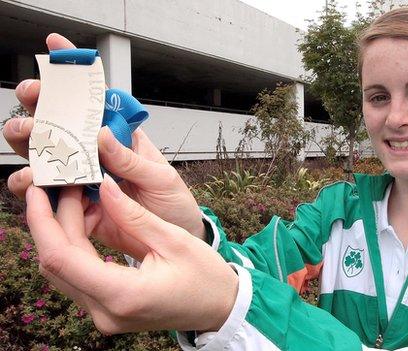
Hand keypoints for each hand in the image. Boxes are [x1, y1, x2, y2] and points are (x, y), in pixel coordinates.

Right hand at [4, 34, 206, 257]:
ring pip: (42, 155)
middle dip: (40, 106)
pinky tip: (38, 184)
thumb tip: (100, 136)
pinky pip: (44, 194)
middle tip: (36, 102)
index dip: (74, 73)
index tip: (55, 47)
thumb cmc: (173, 203)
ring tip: (34, 146)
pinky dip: (33, 188)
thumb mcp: (161, 179)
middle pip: (58, 122)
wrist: (172, 244)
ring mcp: (81, 179)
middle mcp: (95, 154)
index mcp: (120, 137)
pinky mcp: (72, 208)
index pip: (96, 100)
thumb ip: (132, 161)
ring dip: (30, 145)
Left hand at [25, 176, 237, 333]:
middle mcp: (105, 311)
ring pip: (63, 270)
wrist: (220, 308)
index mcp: (123, 294)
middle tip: (65, 186)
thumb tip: (102, 185)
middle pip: (56, 263)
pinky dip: (76, 247)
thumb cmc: (205, 277)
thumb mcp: (173, 239)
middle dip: (52, 220)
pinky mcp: (106, 311)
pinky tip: (88, 222)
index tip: (39, 191)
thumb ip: (133, 214)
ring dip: (63, 233)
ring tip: (78, 199)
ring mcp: (103, 315)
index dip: (42, 221)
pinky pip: (78, 276)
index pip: (61, 257)